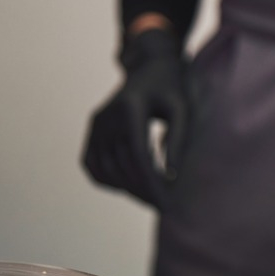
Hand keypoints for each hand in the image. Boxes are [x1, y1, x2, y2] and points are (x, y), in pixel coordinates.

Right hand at [82, 27, 190, 208]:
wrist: (151, 68)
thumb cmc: (172, 88)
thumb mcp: (182, 109)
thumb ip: (178, 140)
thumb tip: (172, 177)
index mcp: (130, 108)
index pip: (138, 155)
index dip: (152, 182)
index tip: (168, 202)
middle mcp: (106, 116)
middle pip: (122, 165)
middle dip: (143, 190)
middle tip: (164, 207)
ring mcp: (95, 123)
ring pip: (105, 168)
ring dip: (126, 189)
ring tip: (150, 199)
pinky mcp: (92, 129)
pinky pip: (92, 163)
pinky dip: (106, 179)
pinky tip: (127, 187)